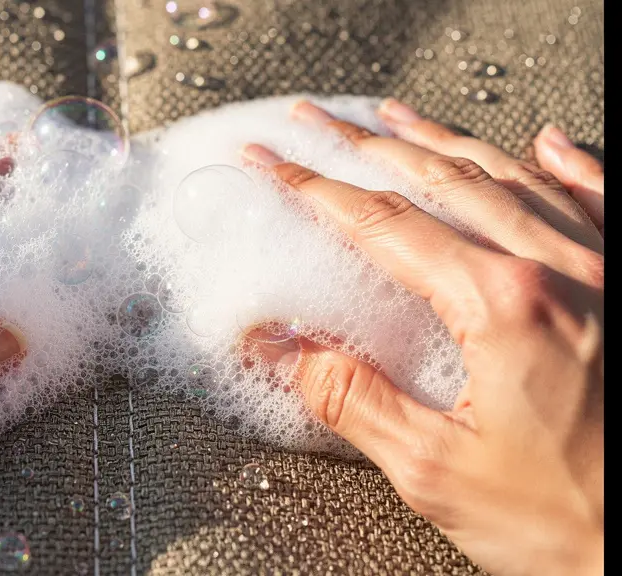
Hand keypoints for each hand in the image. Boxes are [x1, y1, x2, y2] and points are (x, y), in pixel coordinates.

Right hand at [242, 99, 602, 575]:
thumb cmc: (576, 524)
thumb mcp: (435, 469)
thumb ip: (352, 398)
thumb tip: (287, 350)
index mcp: (504, 306)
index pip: (385, 226)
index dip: (318, 189)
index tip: (276, 165)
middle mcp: (562, 272)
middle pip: (442, 182)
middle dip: (367, 145)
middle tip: (317, 124)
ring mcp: (606, 273)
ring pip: (513, 178)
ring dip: (446, 141)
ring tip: (397, 119)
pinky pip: (600, 202)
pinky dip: (569, 165)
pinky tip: (546, 144)